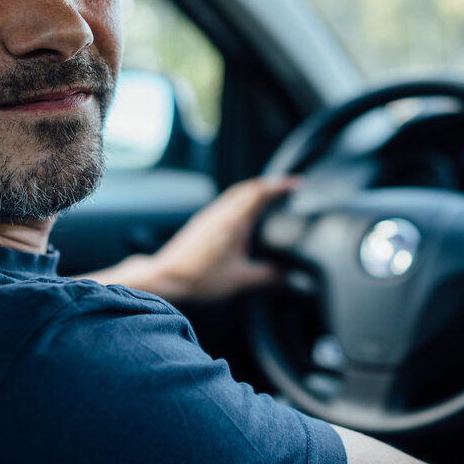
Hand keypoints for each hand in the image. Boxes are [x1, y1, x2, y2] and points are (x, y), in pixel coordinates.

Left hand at [80, 176, 296, 302]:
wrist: (166, 277)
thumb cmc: (199, 277)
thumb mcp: (240, 280)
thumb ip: (268, 277)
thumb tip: (290, 278)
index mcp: (233, 221)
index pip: (260, 192)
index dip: (281, 185)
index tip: (297, 183)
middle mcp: (221, 212)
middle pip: (248, 188)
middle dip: (270, 184)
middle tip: (288, 186)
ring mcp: (210, 215)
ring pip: (236, 193)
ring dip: (255, 190)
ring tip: (271, 196)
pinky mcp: (202, 222)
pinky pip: (227, 202)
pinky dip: (242, 200)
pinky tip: (245, 214)